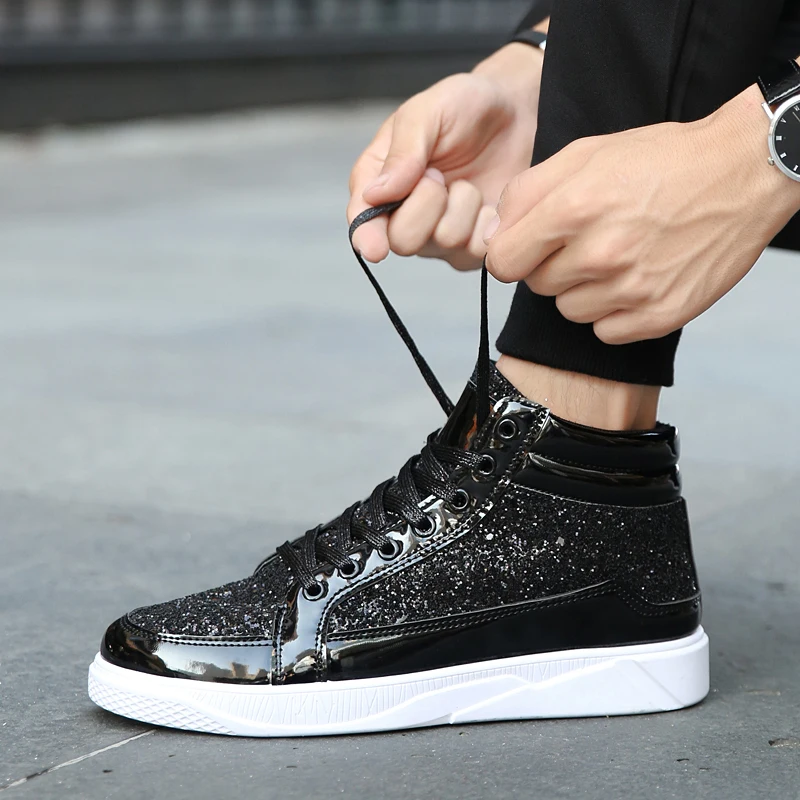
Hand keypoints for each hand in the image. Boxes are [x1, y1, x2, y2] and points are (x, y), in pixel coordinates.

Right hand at [348, 44, 541, 270]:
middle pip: (403, 241)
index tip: (375, 248)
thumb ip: (403, 151)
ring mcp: (438, 236)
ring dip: (464, 205)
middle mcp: (403, 217)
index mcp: (379, 183)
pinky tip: (487, 201)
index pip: (363, 220)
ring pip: (445, 241)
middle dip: (427, 205)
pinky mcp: (471, 246)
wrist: (515, 114)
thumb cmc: (464, 107)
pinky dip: (488, 221)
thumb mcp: (428, 111)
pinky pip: (477, 250)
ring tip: (467, 182)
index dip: (367, 236)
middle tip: (439, 174)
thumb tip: (375, 194)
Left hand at [485, 85, 799, 343]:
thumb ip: (528, 190)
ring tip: (617, 256)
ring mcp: (632, 289)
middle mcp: (601, 253)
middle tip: (587, 239)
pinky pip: (605, 331)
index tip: (525, 248)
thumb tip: (496, 230)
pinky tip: (635, 279)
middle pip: (538, 285)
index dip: (510, 255)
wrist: (742, 172)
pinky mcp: (658, 315)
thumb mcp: (586, 153)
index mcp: (574, 208)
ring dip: (583, 289)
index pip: (503, 262)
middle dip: (552, 264)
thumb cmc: (662, 160)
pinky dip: (613, 312)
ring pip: (569, 311)